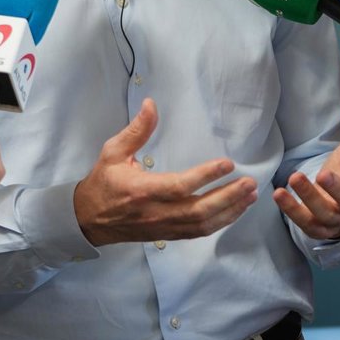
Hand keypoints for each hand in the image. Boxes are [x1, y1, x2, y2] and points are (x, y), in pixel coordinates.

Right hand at [73, 99, 257, 246]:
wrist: (89, 219)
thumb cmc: (103, 182)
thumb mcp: (113, 151)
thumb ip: (136, 130)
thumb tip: (152, 104)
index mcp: (142, 190)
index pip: (179, 186)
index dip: (205, 176)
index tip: (227, 163)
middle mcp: (156, 212)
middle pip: (199, 210)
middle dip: (228, 197)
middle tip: (249, 183)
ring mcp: (164, 227)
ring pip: (203, 224)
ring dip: (230, 211)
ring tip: (250, 196)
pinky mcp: (168, 235)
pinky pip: (199, 232)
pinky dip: (220, 222)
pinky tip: (235, 211)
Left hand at [273, 100, 339, 239]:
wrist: (333, 197)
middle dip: (336, 189)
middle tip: (323, 174)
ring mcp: (334, 219)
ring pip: (325, 213)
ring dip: (309, 197)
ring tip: (294, 177)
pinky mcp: (316, 227)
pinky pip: (305, 222)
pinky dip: (291, 210)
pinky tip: (279, 193)